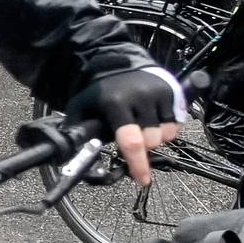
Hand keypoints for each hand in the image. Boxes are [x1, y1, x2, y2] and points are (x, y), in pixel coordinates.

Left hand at [63, 66, 185, 185]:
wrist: (121, 63)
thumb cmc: (102, 91)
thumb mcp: (82, 106)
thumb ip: (77, 129)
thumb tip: (68, 154)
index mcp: (116, 102)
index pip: (131, 140)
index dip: (138, 163)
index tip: (142, 179)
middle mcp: (140, 97)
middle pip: (150, 141)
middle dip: (143, 148)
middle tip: (132, 141)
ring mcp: (158, 94)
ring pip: (165, 135)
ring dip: (154, 139)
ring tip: (140, 128)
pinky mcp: (172, 93)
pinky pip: (175, 125)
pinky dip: (165, 129)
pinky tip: (152, 121)